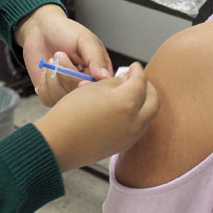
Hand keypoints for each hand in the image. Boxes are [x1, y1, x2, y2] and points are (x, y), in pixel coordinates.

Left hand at [14, 4, 112, 105]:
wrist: (41, 30)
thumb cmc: (65, 32)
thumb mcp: (85, 39)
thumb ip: (95, 57)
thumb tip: (104, 76)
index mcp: (98, 73)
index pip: (98, 90)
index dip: (89, 88)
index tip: (81, 81)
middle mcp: (83, 85)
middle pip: (78, 95)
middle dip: (66, 75)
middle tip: (60, 55)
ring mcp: (67, 91)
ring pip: (61, 98)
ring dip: (53, 77)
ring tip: (53, 60)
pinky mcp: (51, 94)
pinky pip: (48, 98)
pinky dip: (44, 83)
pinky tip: (46, 69)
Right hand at [33, 62, 157, 171]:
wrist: (58, 143)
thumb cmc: (70, 113)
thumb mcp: (93, 88)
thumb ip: (114, 82)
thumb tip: (126, 81)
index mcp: (126, 102)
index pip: (140, 81)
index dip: (138, 71)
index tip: (134, 66)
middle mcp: (134, 121)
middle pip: (154, 101)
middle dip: (148, 87)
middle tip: (138, 79)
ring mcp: (131, 136)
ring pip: (149, 116)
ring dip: (145, 102)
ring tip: (132, 94)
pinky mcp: (123, 146)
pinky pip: (139, 127)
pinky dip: (138, 116)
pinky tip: (125, 110)